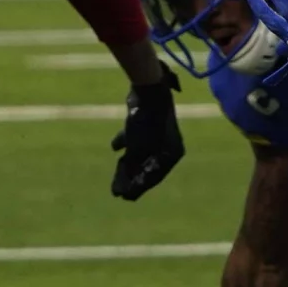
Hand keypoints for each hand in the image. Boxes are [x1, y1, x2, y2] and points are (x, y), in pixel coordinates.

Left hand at [111, 66, 183, 199]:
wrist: (148, 90)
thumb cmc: (145, 123)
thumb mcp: (136, 151)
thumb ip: (130, 171)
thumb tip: (122, 193)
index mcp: (172, 154)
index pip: (154, 177)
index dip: (137, 188)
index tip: (124, 196)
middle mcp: (168, 145)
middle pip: (147, 166)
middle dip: (130, 177)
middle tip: (116, 190)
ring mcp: (159, 133)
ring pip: (142, 153)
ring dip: (128, 162)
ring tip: (116, 169)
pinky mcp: (148, 123)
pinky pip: (137, 138)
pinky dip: (126, 143)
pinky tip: (114, 147)